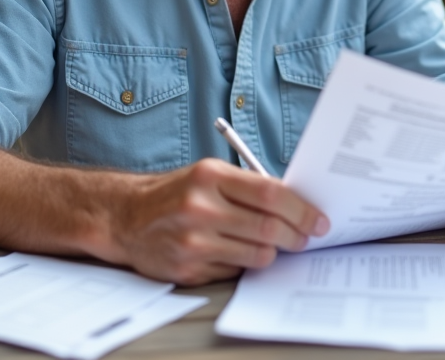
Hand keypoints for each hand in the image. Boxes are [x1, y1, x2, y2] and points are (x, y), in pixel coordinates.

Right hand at [111, 159, 328, 285]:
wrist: (126, 216)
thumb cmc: (177, 193)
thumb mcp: (210, 175)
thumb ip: (249, 186)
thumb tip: (297, 203)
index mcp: (210, 177)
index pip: (271, 194)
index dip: (301, 209)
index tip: (318, 219)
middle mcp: (200, 208)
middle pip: (268, 227)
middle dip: (296, 235)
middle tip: (306, 237)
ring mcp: (193, 241)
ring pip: (257, 254)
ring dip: (273, 252)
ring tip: (274, 244)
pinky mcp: (188, 268)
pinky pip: (235, 270)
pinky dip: (245, 263)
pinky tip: (238, 251)